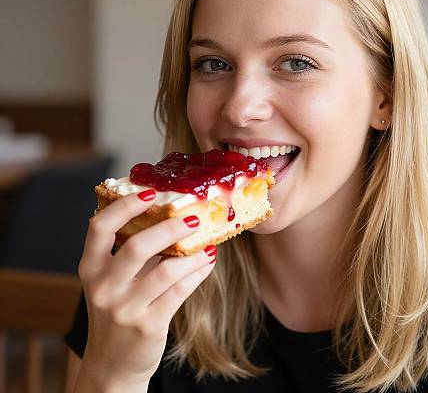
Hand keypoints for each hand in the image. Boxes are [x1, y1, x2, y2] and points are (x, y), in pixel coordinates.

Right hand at [76, 190, 215, 386]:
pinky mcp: (148, 325)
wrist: (112, 364)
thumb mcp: (108, 280)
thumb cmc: (116, 310)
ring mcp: (125, 308)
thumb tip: (164, 213)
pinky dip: (198, 271)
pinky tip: (207, 261)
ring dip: (192, 252)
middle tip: (192, 218)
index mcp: (90, 267)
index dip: (125, 206)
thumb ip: (125, 250)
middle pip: (137, 246)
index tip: (150, 193)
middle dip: (170, 227)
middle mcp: (103, 287)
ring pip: (166, 270)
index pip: (100, 227)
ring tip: (208, 242)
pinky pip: (180, 291)